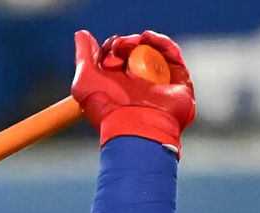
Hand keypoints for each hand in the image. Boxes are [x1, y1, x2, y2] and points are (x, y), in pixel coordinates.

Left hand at [72, 30, 194, 156]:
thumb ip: (83, 58)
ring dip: (142, 43)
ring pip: (153, 52)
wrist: (134, 128)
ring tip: (132, 45)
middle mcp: (137, 86)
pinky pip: (172, 54)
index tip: (108, 52)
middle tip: (119, 48)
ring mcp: (157, 83)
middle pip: (134, 53)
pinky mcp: (177, 82)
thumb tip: (82, 36)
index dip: (112, 49)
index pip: (116, 59)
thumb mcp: (84, 84)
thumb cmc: (108, 112)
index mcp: (117, 88)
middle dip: (126, 45)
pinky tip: (148, 38)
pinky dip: (162, 43)